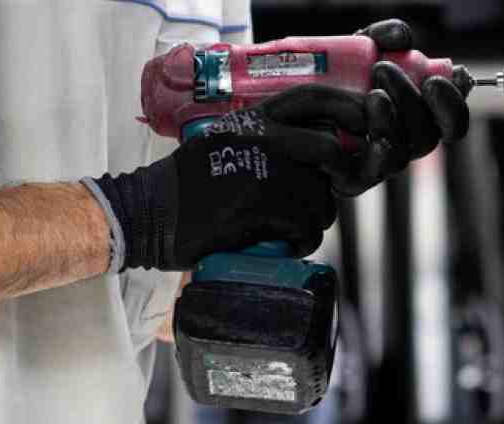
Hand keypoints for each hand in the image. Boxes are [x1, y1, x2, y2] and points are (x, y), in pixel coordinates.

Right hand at [86, 92, 354, 270]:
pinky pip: (306, 229)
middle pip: (329, 154)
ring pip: (321, 198)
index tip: (355, 137)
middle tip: (310, 206)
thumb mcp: (224, 143)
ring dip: (311, 222)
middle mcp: (263, 137)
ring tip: (285, 231)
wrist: (149, 214)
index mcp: (254, 118)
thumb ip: (265, 140)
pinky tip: (279, 244)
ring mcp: (265, 171)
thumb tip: (317, 152)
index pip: (314, 99)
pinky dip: (298, 243)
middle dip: (330, 185)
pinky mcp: (263, 208)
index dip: (346, 113)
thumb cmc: (187, 186)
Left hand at [349, 19, 469, 191]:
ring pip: (403, 155)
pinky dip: (377, 154)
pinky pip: (373, 174)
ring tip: (371, 94)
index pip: (452, 122)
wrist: (298, 103)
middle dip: (410, 100)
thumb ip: (385, 36)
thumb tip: (402, 38)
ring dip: (391, 121)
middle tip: (382, 69)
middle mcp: (406, 142)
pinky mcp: (355, 178)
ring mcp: (383, 162)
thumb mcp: (363, 47)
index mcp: (421, 114)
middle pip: (428, 137)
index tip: (432, 82)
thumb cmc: (341, 75)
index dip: (452, 107)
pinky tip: (368, 134)